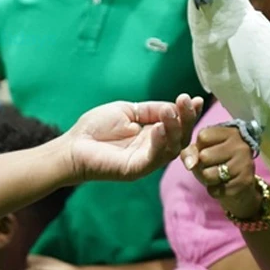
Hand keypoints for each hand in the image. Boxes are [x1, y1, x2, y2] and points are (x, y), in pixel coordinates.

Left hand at [64, 93, 202, 182]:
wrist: (73, 145)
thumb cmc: (96, 128)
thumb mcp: (128, 111)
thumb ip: (151, 110)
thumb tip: (174, 107)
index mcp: (153, 135)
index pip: (177, 125)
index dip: (187, 113)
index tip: (195, 99)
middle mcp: (154, 149)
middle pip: (180, 137)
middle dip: (186, 119)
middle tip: (187, 102)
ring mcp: (146, 161)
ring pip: (171, 148)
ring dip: (174, 128)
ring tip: (171, 112)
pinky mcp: (136, 169)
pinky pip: (154, 157)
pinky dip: (160, 142)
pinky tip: (160, 128)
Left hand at [180, 124, 261, 217]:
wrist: (241, 184)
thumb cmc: (217, 162)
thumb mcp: (202, 151)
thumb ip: (190, 152)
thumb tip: (190, 164)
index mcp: (230, 132)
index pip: (203, 136)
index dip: (199, 147)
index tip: (208, 150)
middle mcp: (240, 146)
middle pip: (204, 156)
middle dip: (201, 165)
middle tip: (211, 166)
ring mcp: (245, 163)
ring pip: (208, 175)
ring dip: (206, 179)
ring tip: (216, 176)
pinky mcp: (245, 182)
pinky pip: (216, 190)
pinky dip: (214, 190)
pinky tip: (224, 185)